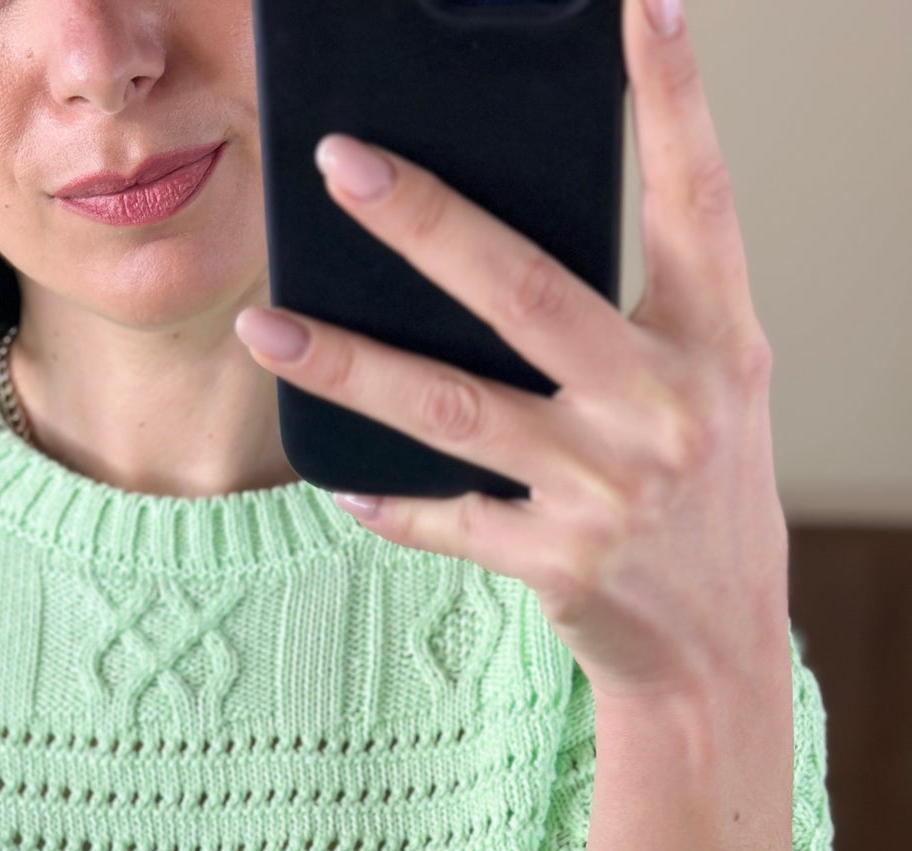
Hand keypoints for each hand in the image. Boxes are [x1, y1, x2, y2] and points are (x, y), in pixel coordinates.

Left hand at [234, 0, 789, 707]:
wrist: (715, 651)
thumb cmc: (701, 501)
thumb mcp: (706, 393)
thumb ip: (636, 318)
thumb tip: (490, 247)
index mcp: (718, 343)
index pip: (698, 196)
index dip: (672, 96)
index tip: (640, 3)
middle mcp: (667, 407)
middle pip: (526, 293)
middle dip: (425, 222)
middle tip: (338, 163)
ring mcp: (609, 490)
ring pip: (453, 408)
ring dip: (348, 364)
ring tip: (266, 324)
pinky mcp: (558, 564)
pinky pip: (447, 517)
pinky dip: (386, 499)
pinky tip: (332, 476)